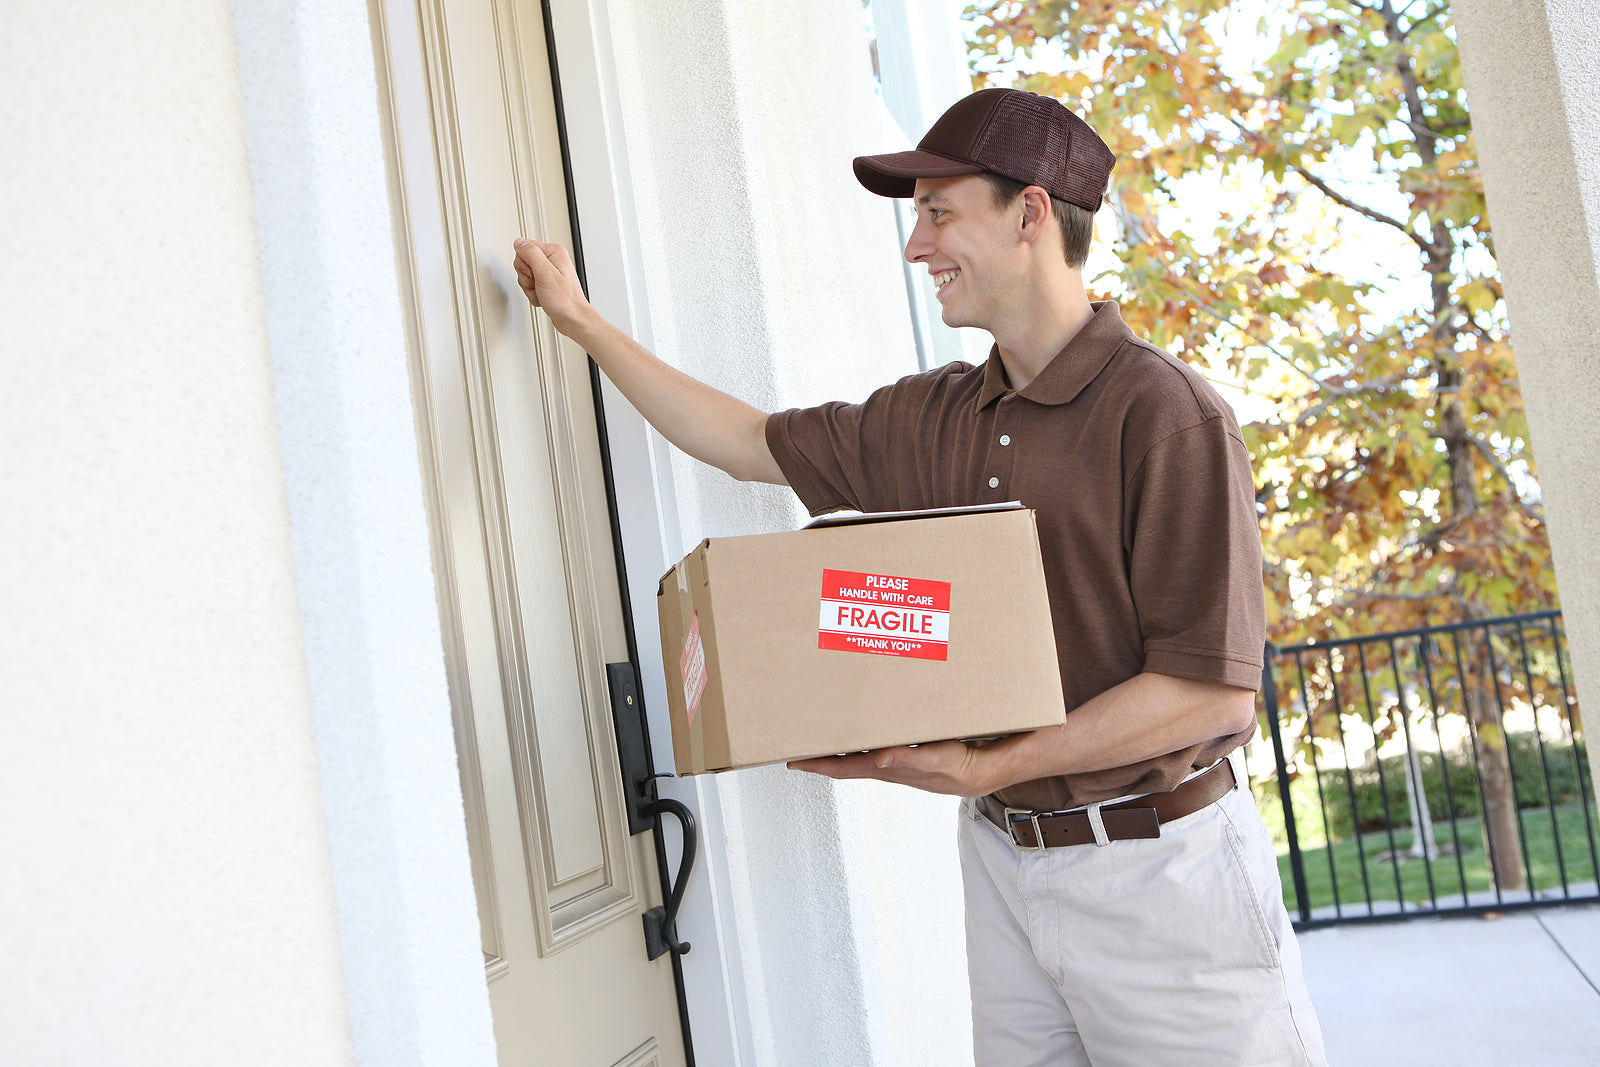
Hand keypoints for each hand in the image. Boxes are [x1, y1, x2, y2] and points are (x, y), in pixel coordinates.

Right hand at [512, 238, 591, 333]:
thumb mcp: (545, 273)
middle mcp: (552, 260)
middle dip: (527, 277)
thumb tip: (520, 243)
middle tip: (538, 284)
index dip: (525, 264)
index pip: (525, 248)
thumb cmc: (565, 300)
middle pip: (524, 263)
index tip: (534, 273)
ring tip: (542, 292)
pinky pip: (530, 286)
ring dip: (530, 288)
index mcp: (554, 252)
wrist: (572, 319)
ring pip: (525, 276)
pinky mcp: (546, 284)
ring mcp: (549, 273)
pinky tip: (542, 297)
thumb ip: (531, 254)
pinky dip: (533, 294)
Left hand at [787, 739, 995, 796]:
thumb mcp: (936, 759)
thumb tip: (879, 757)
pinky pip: (875, 750)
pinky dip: (861, 743)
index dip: (819, 764)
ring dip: (837, 750)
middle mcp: (887, 767)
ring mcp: (895, 763)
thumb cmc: (961, 767)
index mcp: (888, 768)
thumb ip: (909, 759)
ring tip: (818, 740)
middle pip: (844, 763)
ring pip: (857, 757)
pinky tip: (859, 733)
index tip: (795, 761)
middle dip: (820, 757)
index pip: (845, 767)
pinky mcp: (906, 756)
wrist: (984, 771)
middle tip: (796, 748)